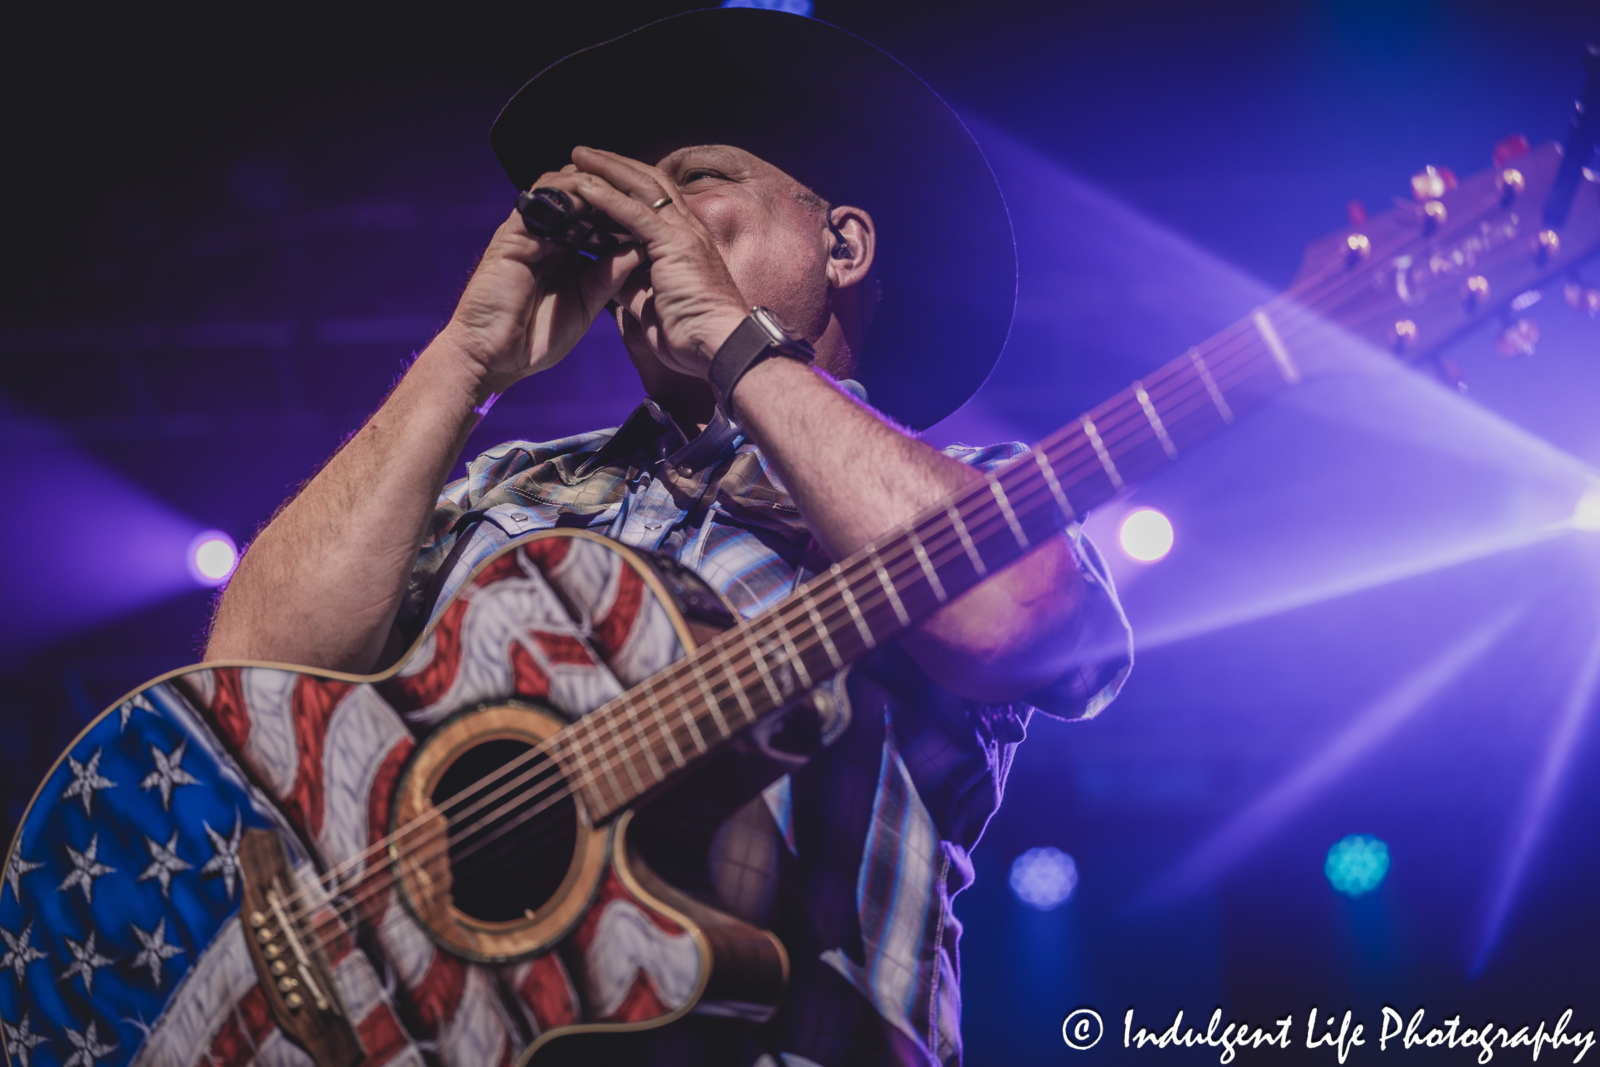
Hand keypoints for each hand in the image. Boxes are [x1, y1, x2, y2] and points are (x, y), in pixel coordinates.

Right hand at [441, 163, 648, 394]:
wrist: (494, 359)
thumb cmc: (536, 339)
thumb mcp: (586, 304)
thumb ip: (609, 275)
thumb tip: (639, 247)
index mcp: (567, 252)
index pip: (598, 217)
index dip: (625, 212)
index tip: (655, 215)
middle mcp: (549, 236)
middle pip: (583, 195)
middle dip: (613, 189)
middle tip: (643, 191)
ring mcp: (530, 232)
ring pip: (562, 187)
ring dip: (593, 184)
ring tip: (622, 189)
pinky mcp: (513, 233)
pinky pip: (540, 199)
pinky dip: (567, 193)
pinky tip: (594, 195)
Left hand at [559, 146, 750, 377]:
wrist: (717, 348)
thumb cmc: (692, 335)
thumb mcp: (651, 303)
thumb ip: (632, 282)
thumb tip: (610, 272)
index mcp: (684, 243)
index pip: (653, 200)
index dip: (624, 185)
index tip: (595, 178)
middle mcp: (687, 230)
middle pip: (647, 183)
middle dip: (614, 166)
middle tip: (582, 154)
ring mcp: (683, 234)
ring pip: (641, 188)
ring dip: (608, 169)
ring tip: (578, 156)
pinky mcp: (674, 244)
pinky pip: (636, 213)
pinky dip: (608, 197)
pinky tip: (585, 186)